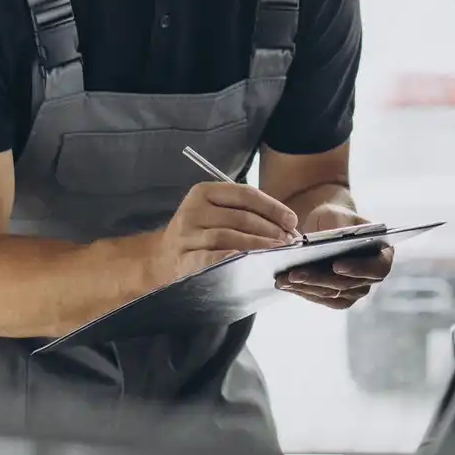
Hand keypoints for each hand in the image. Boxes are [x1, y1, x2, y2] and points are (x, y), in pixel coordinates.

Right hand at [158, 182, 298, 281]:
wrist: (163, 257)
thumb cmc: (201, 233)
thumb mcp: (217, 213)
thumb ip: (246, 212)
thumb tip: (287, 224)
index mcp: (203, 192)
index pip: (245, 194)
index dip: (273, 207)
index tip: (292, 221)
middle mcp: (192, 210)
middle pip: (240, 217)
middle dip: (270, 229)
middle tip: (288, 241)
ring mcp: (185, 235)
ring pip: (228, 237)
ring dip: (257, 245)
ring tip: (276, 252)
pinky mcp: (183, 258)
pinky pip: (211, 257)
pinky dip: (231, 258)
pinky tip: (249, 263)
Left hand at [275, 201, 393, 309]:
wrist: (327, 227)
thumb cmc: (337, 218)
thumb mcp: (339, 214)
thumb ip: (341, 226)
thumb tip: (333, 242)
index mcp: (383, 253)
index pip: (377, 267)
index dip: (358, 269)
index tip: (336, 265)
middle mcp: (372, 276)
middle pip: (348, 284)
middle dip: (319, 279)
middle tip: (295, 273)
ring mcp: (355, 290)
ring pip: (332, 294)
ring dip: (306, 287)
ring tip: (284, 278)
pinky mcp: (337, 297)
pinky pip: (321, 298)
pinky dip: (302, 291)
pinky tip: (285, 284)